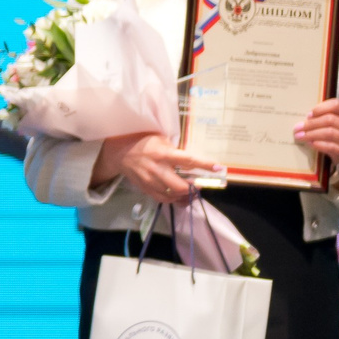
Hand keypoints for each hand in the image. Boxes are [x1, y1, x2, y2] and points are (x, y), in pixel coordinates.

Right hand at [92, 132, 221, 204]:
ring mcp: (150, 181)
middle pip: (180, 186)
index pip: (188, 160)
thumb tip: (193, 162)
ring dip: (184, 195)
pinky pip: (163, 199)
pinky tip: (179, 195)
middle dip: (192, 187)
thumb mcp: (161, 139)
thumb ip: (175, 151)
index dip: (204, 165)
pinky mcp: (145, 188)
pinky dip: (174, 199)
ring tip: (190, 190)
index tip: (218, 168)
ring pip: (172, 195)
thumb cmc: (143, 142)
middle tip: (198, 184)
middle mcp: (157, 169)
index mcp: (163, 154)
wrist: (119, 152)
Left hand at [294, 98, 338, 162]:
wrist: (333, 157)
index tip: (308, 115)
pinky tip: (310, 143)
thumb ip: (318, 118)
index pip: (336, 105)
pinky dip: (319, 144)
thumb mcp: (324, 125)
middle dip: (311, 123)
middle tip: (297, 128)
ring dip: (312, 134)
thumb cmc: (326, 137)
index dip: (321, 108)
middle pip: (331, 119)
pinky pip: (331, 146)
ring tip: (300, 136)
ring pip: (330, 133)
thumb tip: (303, 118)